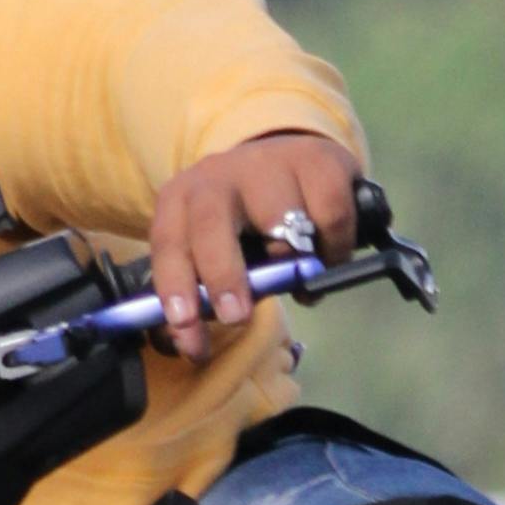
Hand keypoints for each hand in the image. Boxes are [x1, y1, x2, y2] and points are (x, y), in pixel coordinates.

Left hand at [145, 133, 361, 366]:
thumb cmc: (246, 222)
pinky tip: (329, 255)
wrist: (294, 159)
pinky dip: (334, 247)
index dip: (174, 284)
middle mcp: (219, 175)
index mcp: (182, 199)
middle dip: (222, 274)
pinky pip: (331, 215)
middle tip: (235, 316)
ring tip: (300, 277)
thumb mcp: (214, 248)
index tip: (185, 323)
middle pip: (211, 224)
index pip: (169, 242)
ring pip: (281, 220)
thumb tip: (190, 344)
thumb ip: (203, 291)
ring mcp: (269, 163)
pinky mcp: (319, 160)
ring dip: (293, 258)